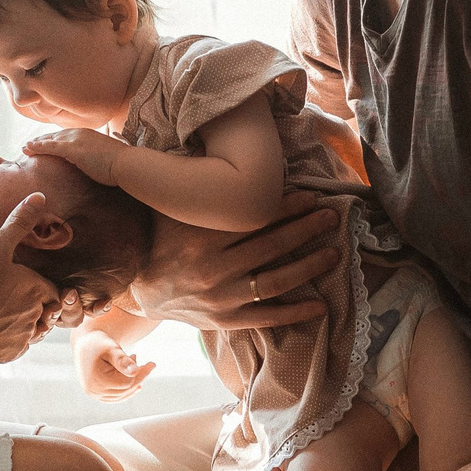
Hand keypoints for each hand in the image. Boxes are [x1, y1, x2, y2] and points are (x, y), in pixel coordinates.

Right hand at [0, 192, 59, 362]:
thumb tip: (40, 196)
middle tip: (11, 299)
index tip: (25, 285)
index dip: (42, 288)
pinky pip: (16, 348)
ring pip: (32, 332)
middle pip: (45, 313)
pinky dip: (9, 341)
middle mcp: (38, 318)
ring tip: (2, 314)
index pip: (54, 292)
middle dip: (35, 307)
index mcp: (40, 292)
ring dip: (24, 324)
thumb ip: (19, 222)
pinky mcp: (8, 355)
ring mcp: (23, 339)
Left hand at [23, 126, 129, 184]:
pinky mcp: (73, 149)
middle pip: (54, 136)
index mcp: (87, 135)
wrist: (127, 164)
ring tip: (24, 148)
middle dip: (41, 140)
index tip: (42, 143)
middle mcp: (79, 133)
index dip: (52, 140)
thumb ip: (95, 156)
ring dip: (35, 144)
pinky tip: (28, 149)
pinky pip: (50, 147)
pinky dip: (37, 147)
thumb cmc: (120, 165)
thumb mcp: (104, 157)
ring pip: (50, 140)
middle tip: (28, 145)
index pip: (64, 136)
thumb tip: (93, 163)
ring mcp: (75, 140)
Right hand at [75, 327, 151, 400]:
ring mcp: (94, 394)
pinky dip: (127, 391)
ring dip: (134, 384)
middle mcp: (93, 391)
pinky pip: (116, 397)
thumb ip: (122, 360)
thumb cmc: (99, 343)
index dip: (141, 373)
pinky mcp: (97, 395)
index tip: (149, 362)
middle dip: (139, 378)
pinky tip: (136, 385)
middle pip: (126, 390)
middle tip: (149, 364)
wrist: (85, 344)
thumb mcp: (112, 348)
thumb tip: (135, 371)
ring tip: (139, 369)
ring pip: (122, 396)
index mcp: (97, 380)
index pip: (127, 383)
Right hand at [131, 191, 342, 330]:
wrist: (138, 287)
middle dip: (306, 230)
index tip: (310, 197)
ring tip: (333, 253)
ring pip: (274, 281)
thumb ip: (197, 187)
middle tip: (331, 217)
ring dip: (308, 266)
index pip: (253, 220)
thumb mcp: (172, 209)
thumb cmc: (160, 239)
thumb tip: (222, 149)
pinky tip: (320, 307)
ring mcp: (219, 298)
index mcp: (200, 237)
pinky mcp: (223, 320)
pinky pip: (265, 318)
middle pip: (271, 246)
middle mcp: (212, 268)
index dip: (286, 207)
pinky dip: (295, 313)